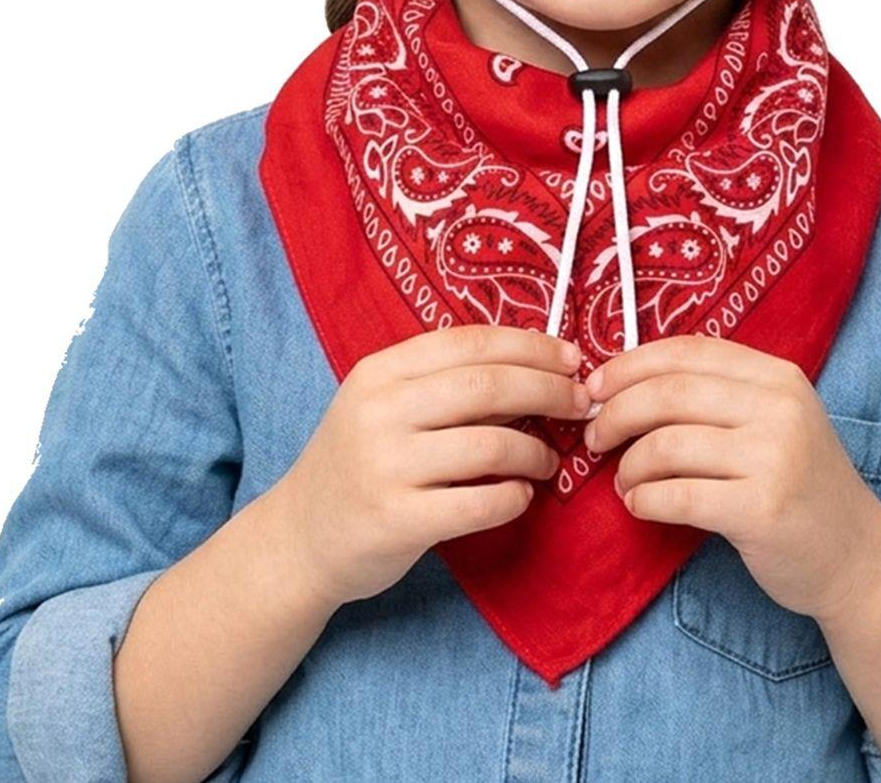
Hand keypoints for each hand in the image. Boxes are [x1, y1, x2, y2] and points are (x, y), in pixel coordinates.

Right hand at [276, 324, 593, 608]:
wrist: (299, 537)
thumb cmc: (359, 461)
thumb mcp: (385, 406)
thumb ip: (444, 383)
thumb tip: (537, 369)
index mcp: (380, 372)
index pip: (469, 342)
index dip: (530, 346)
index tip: (571, 358)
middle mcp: (379, 412)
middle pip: (488, 386)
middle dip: (548, 390)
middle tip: (580, 404)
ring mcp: (385, 467)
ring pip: (490, 445)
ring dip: (536, 450)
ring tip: (548, 460)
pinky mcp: (397, 521)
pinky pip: (480, 502)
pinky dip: (515, 497)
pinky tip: (521, 495)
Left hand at [583, 335, 880, 623]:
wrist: (858, 559)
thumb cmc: (799, 486)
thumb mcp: (772, 422)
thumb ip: (715, 397)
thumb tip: (621, 386)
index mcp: (777, 376)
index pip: (688, 352)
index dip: (630, 365)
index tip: (594, 388)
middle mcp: (779, 408)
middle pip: (670, 393)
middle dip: (617, 413)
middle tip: (594, 437)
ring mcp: (774, 458)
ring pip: (667, 445)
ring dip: (630, 465)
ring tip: (624, 481)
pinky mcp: (763, 510)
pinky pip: (679, 496)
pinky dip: (645, 499)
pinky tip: (640, 505)